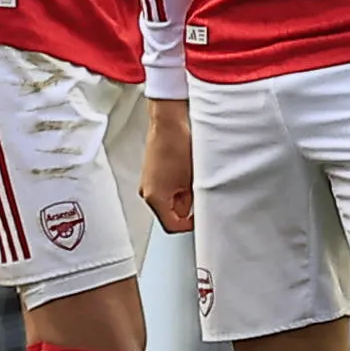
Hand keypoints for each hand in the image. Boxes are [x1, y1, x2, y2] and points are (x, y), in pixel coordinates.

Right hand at [139, 97, 194, 233]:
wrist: (168, 124)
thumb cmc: (177, 146)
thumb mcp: (193, 181)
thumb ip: (195, 203)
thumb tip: (200, 213)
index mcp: (154, 198)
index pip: (173, 226)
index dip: (191, 226)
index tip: (202, 220)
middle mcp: (147, 193)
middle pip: (170, 214)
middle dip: (187, 207)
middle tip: (199, 194)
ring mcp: (148, 184)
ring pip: (170, 202)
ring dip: (183, 195)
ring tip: (191, 178)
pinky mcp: (151, 175)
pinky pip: (167, 189)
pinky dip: (178, 185)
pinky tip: (185, 172)